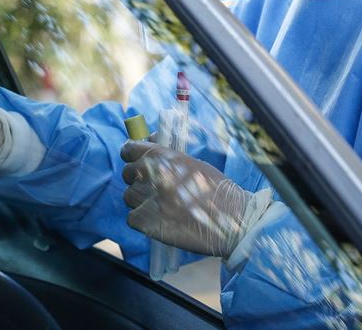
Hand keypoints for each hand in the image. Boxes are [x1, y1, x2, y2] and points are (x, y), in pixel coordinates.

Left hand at [120, 141, 264, 258]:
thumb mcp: (194, 164)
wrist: (233, 220)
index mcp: (165, 157)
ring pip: (129, 196)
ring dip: (140, 201)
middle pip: (128, 173)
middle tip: (153, 188)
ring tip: (162, 207)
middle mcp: (155, 175)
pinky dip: (142, 221)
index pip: (130, 149)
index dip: (131, 155)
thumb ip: (168, 155)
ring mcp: (150, 200)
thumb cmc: (217, 191)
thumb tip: (147, 139)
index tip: (133, 159)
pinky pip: (132, 218)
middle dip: (136, 180)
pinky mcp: (148, 223)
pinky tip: (160, 221)